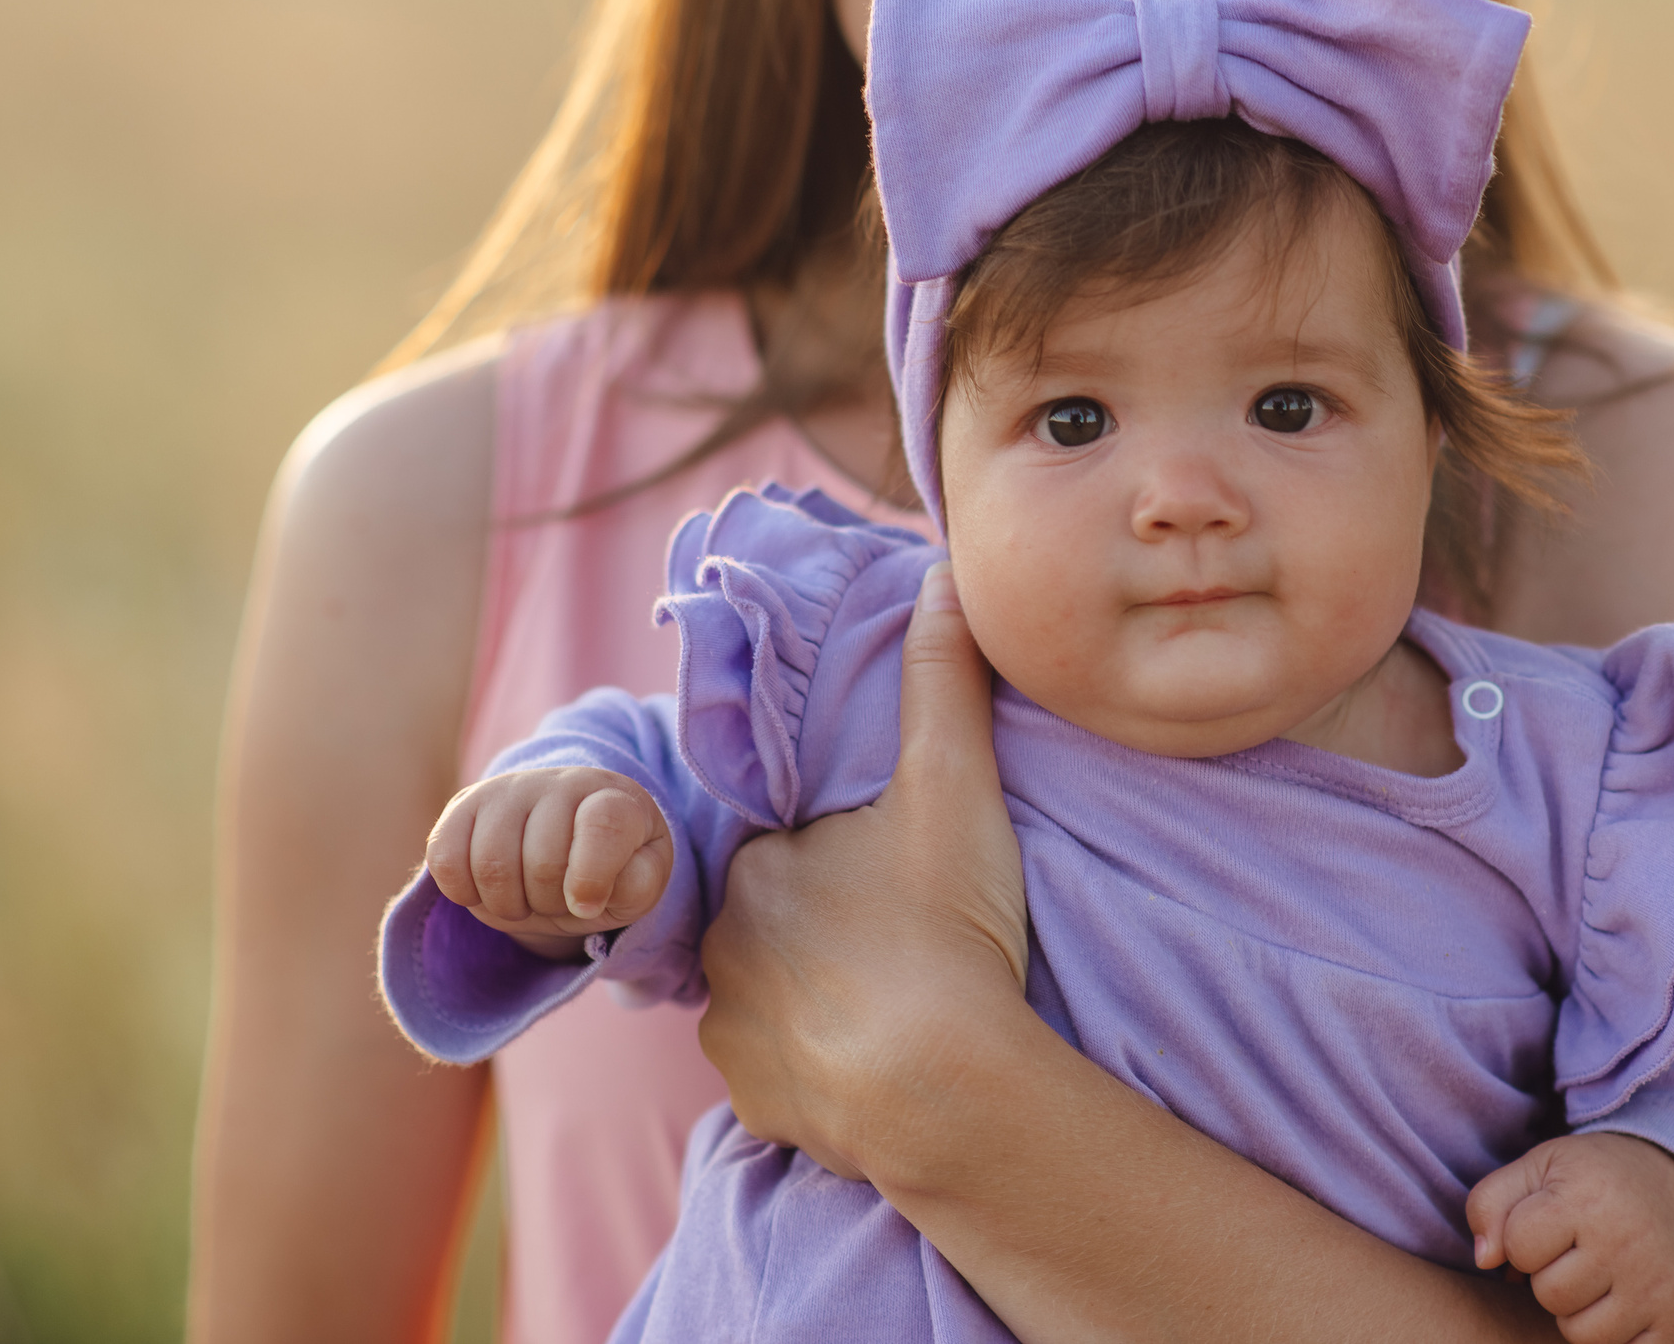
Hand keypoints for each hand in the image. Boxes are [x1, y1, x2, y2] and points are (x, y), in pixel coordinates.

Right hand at [425, 765, 672, 956]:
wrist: (570, 845)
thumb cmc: (614, 868)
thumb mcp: (642, 882)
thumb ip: (636, 885)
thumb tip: (589, 895)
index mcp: (615, 799)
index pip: (604, 825)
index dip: (592, 877)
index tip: (588, 906)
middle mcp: (562, 782)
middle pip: (542, 862)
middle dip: (550, 902)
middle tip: (559, 899)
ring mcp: (509, 789)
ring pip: (491, 864)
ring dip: (509, 904)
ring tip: (527, 897)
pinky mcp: (463, 804)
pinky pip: (445, 857)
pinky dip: (464, 892)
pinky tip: (487, 890)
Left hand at [696, 561, 1031, 1183]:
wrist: (939, 1083)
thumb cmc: (942, 925)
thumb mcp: (952, 784)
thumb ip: (943, 678)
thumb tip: (942, 573)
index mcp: (757, 863)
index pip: (788, 849)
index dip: (839, 860)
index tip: (891, 877)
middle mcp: (721, 945)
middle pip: (772, 925)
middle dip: (820, 932)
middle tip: (900, 941)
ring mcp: (732, 1031)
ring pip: (769, 1001)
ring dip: (816, 1003)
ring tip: (893, 1008)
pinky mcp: (754, 1100)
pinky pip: (779, 1075)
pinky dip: (818, 1070)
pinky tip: (875, 1064)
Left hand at [1467, 1132, 1673, 1343]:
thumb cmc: (1596, 1177)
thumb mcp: (1540, 1166)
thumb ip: (1491, 1203)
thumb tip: (1485, 1260)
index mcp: (1587, 1195)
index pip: (1518, 1246)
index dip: (1523, 1240)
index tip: (1548, 1224)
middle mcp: (1627, 1240)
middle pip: (1550, 1294)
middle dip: (1551, 1276)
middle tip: (1577, 1251)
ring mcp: (1657, 1284)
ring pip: (1580, 1334)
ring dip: (1578, 1312)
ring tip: (1597, 1277)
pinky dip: (1613, 1336)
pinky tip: (1621, 1303)